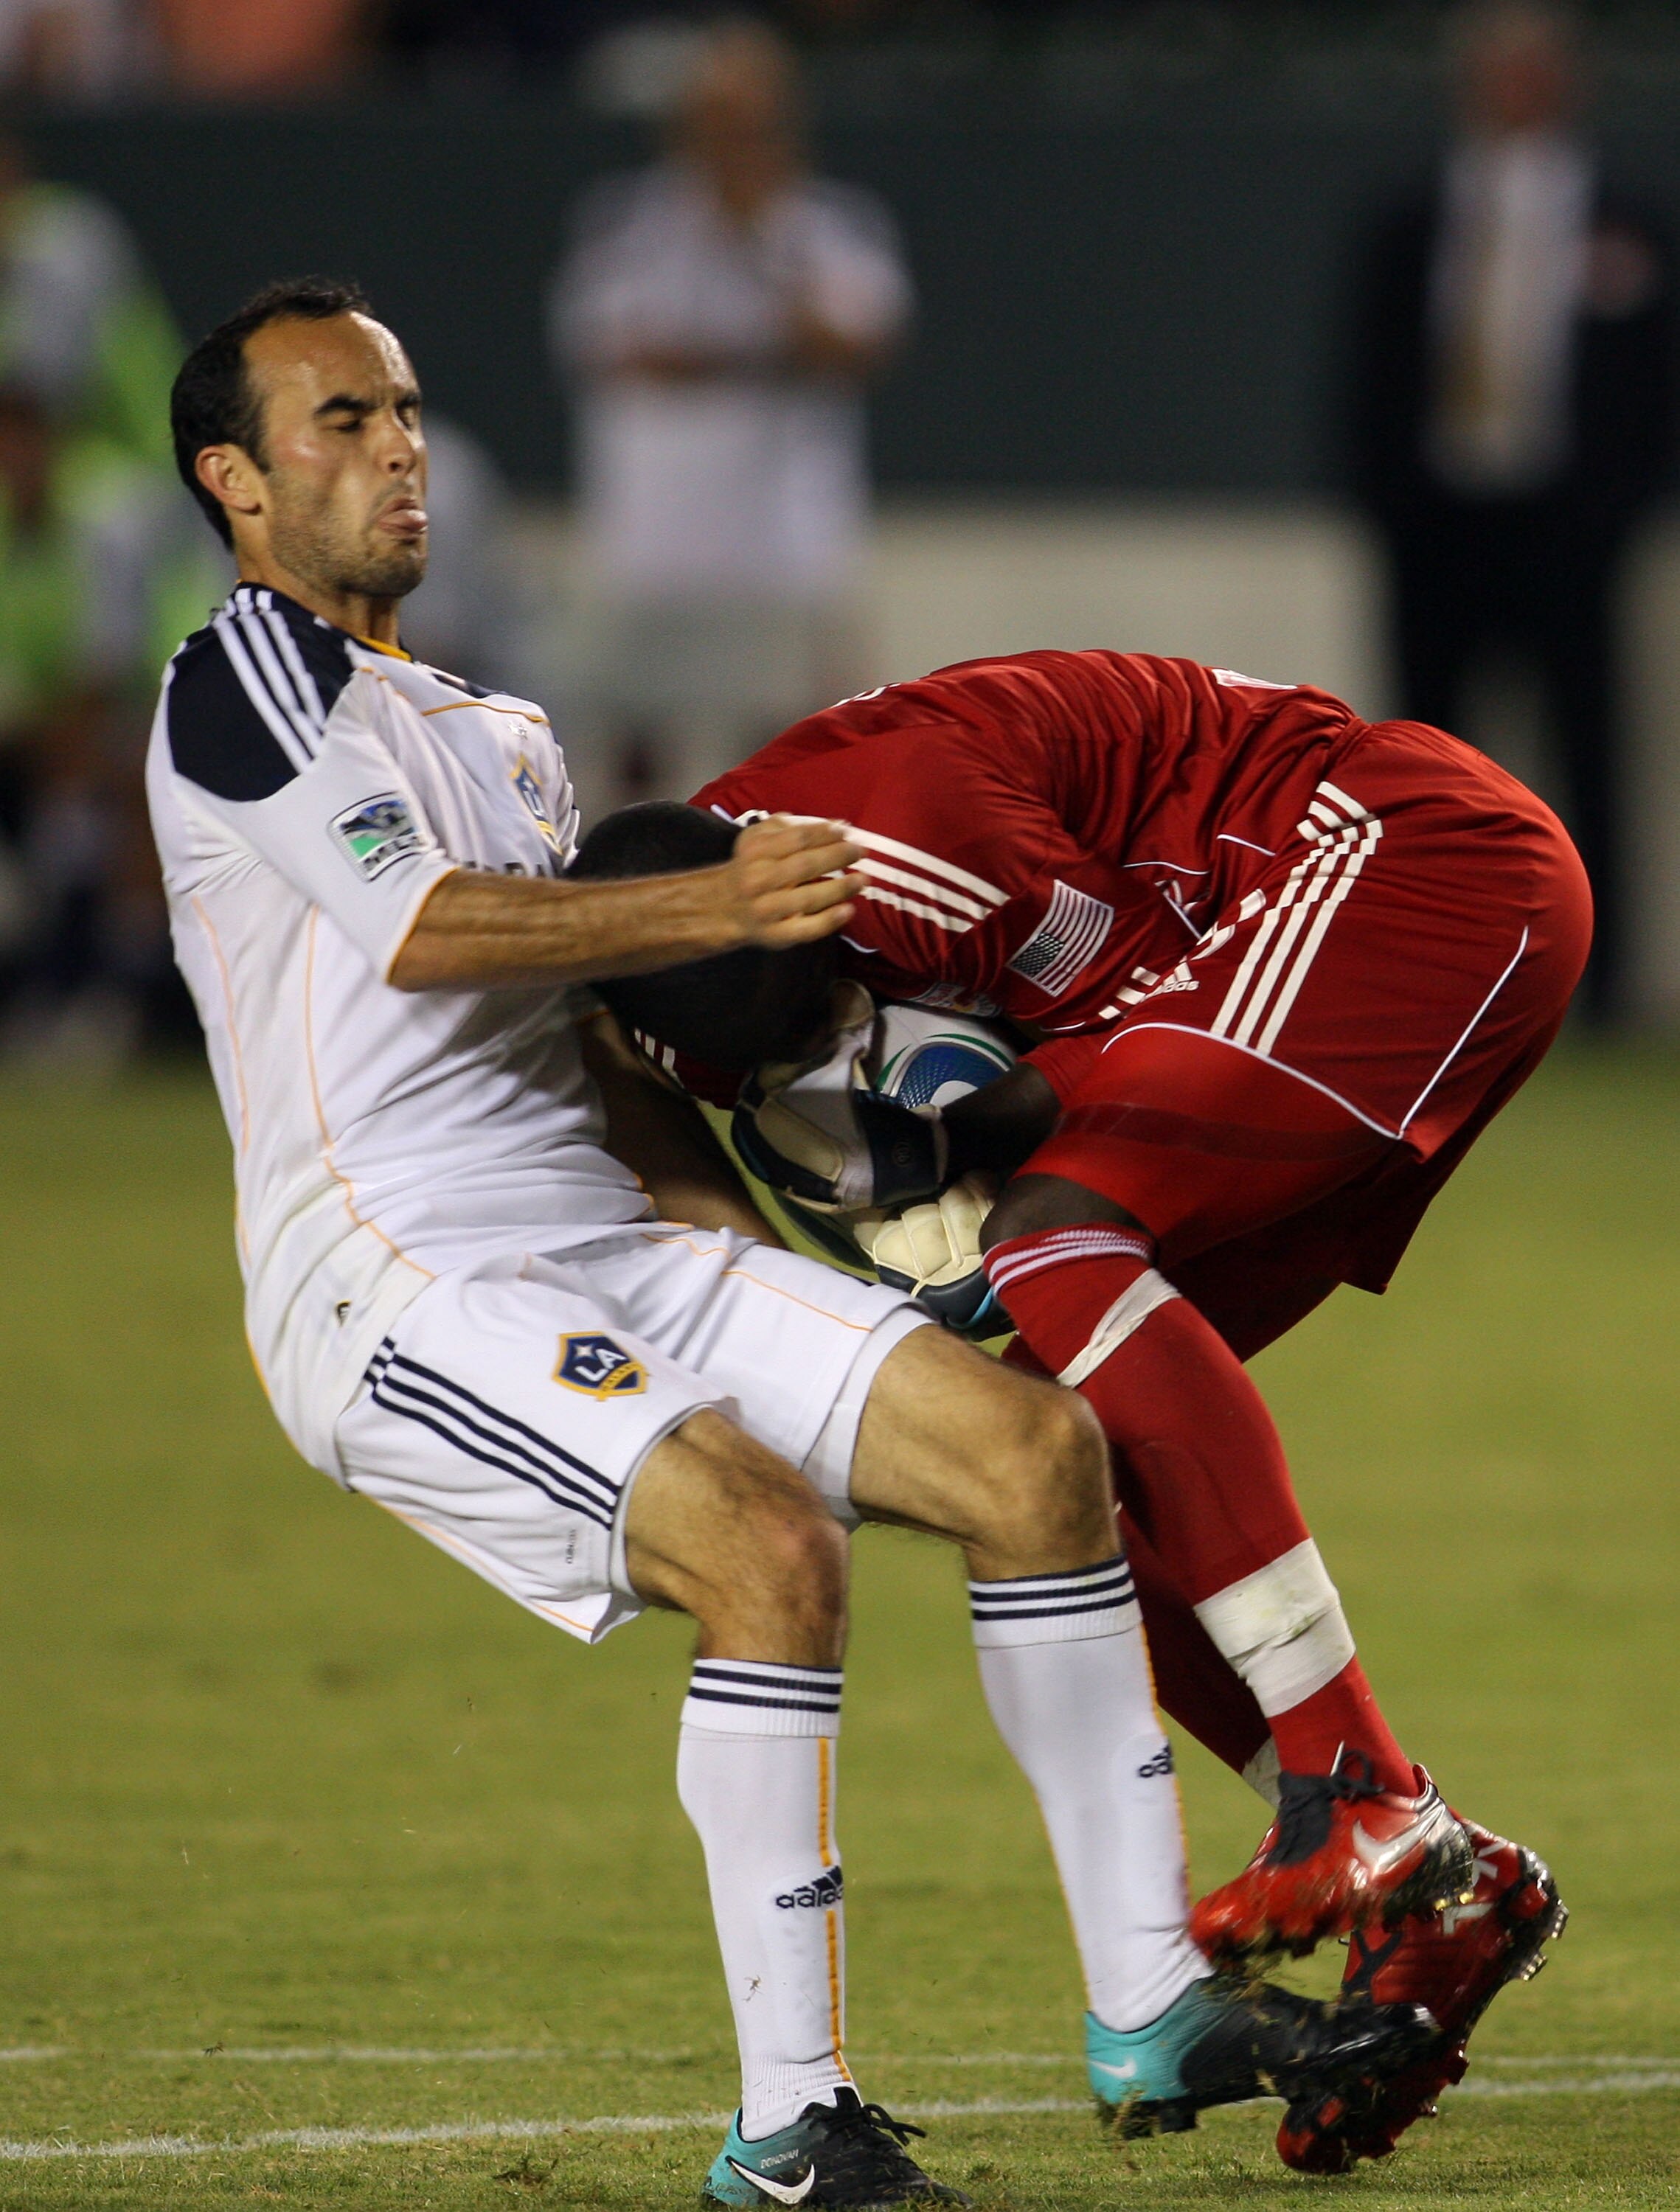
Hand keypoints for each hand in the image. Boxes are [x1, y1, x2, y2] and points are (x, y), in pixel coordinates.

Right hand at [726, 815, 863, 948]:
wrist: (723, 907)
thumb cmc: (751, 867)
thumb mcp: (758, 838)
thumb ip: (791, 828)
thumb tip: (837, 825)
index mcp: (755, 852)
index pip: (797, 838)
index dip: (826, 834)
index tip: (846, 831)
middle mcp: (758, 880)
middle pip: (805, 865)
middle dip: (838, 856)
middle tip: (860, 851)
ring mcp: (766, 910)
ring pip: (808, 898)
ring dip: (841, 888)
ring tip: (862, 880)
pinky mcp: (775, 935)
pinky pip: (806, 929)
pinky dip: (829, 920)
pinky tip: (848, 910)